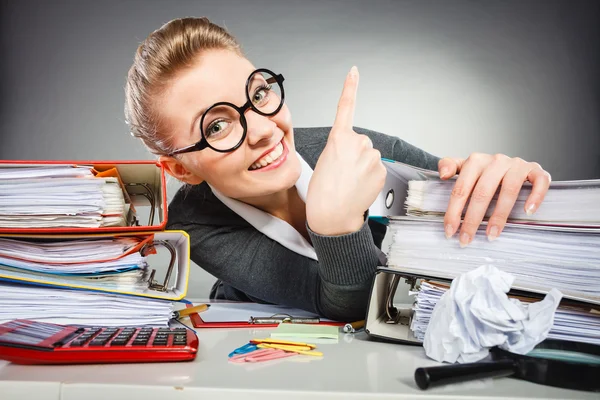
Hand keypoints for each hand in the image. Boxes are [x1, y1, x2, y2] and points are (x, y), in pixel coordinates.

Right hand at [306, 67, 386, 234]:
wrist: (333, 216)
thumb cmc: (322, 192)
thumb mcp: (323, 161)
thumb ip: (338, 148)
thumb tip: (351, 151)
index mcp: (338, 138)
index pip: (346, 107)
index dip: (350, 87)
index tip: (354, 72)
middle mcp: (358, 143)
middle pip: (360, 141)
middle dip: (353, 153)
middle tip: (342, 172)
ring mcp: (372, 157)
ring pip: (369, 155)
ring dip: (361, 166)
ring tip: (349, 181)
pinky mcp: (382, 170)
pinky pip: (376, 168)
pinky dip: (369, 176)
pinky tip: (359, 186)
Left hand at [438, 154, 550, 246]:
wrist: (512, 164)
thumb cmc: (485, 172)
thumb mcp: (464, 167)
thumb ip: (449, 165)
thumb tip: (443, 174)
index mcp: (476, 161)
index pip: (461, 188)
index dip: (454, 211)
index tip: (450, 231)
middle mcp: (497, 161)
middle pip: (483, 192)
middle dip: (473, 219)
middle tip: (467, 239)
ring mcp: (517, 165)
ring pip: (509, 190)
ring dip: (500, 215)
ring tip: (491, 235)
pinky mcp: (536, 170)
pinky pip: (539, 182)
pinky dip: (535, 196)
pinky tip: (528, 211)